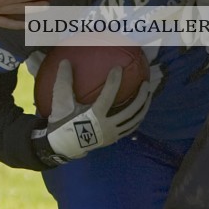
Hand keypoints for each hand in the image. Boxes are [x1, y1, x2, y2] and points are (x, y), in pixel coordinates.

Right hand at [40, 59, 155, 160]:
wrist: (63, 146)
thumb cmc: (62, 122)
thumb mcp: (61, 102)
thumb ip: (63, 82)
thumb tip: (66, 62)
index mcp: (94, 116)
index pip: (108, 96)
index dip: (114, 81)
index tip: (118, 68)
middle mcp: (107, 126)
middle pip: (130, 110)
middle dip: (140, 96)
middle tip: (146, 83)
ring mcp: (112, 134)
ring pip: (134, 120)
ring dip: (143, 107)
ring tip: (148, 94)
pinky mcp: (114, 138)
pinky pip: (131, 128)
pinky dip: (138, 118)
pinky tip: (140, 110)